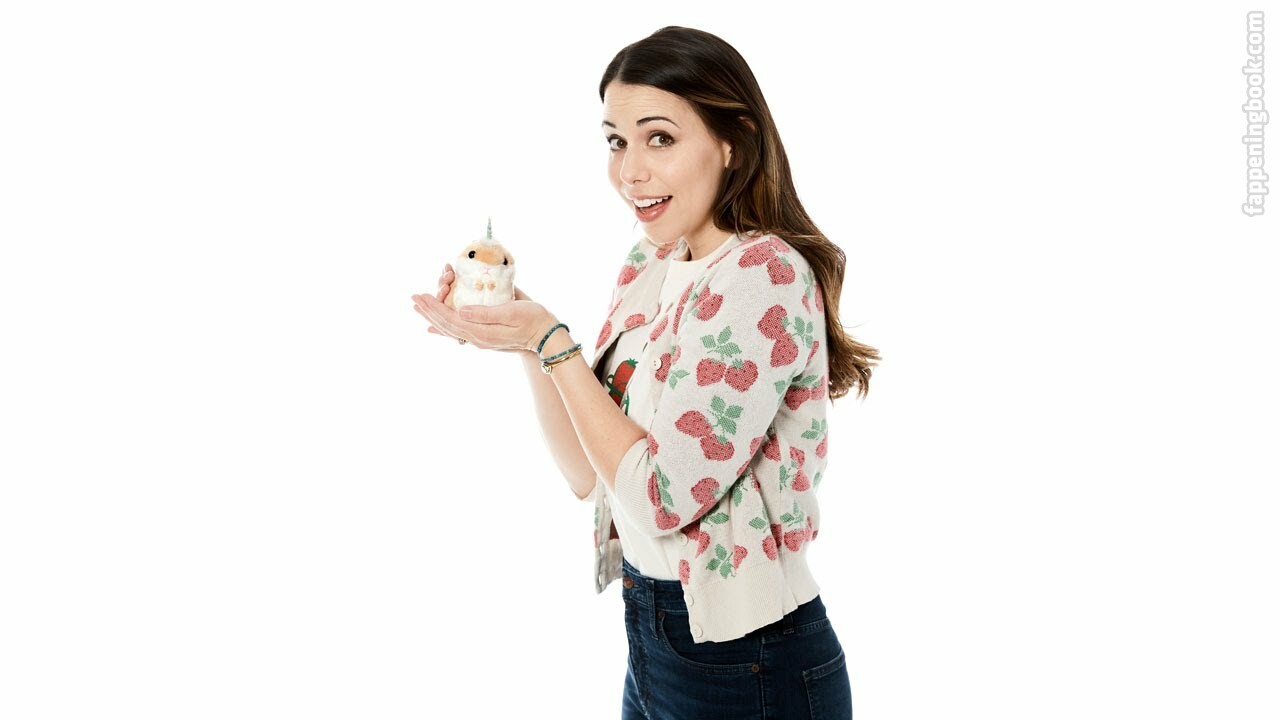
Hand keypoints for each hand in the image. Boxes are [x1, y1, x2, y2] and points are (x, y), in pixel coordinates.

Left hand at [411, 264, 546, 353]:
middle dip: (429, 310)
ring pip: (450, 328)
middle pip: (446, 324)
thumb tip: (461, 310)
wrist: (546, 336)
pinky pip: (458, 332)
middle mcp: (477, 337)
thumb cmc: (533, 320)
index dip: (434, 307)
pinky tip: (433, 329)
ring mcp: (480, 339)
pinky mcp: (484, 336)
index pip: (451, 318)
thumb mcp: (512, 312)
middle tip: (414, 298)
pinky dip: (443, 329)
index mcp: (481, 332)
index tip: (421, 295)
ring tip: (420, 307)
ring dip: (433, 316)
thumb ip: (486, 313)